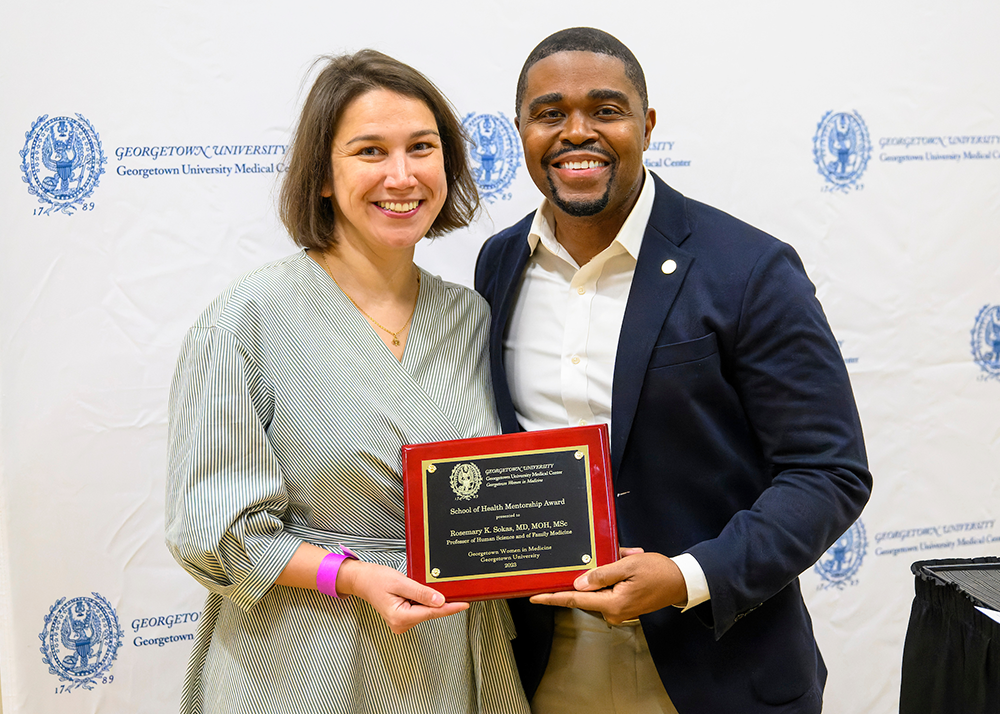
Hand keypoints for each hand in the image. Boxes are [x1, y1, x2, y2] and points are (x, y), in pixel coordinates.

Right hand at [337, 559, 468, 633]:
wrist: (362, 580)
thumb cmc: (377, 579)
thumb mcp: (401, 582)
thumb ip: (421, 592)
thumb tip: (440, 600)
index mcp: (400, 618)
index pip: (432, 612)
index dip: (450, 608)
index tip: (465, 604)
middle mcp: (401, 624)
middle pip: (430, 612)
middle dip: (439, 601)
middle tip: (443, 586)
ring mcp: (401, 623)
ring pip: (425, 611)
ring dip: (428, 600)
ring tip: (413, 586)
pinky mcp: (402, 619)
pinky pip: (419, 610)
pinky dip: (423, 601)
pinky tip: (416, 592)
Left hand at [529, 551, 686, 624]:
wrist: (682, 581)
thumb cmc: (659, 572)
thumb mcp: (628, 565)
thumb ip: (601, 574)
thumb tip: (578, 583)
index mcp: (612, 604)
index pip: (575, 600)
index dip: (552, 597)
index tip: (534, 596)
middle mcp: (613, 612)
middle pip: (587, 592)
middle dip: (590, 571)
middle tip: (610, 556)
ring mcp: (618, 611)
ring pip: (599, 588)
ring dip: (605, 571)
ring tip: (626, 557)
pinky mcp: (623, 606)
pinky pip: (609, 589)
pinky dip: (613, 575)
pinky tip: (626, 562)